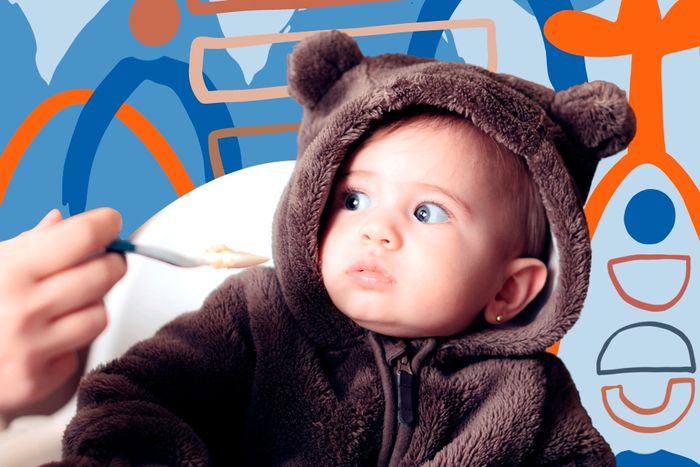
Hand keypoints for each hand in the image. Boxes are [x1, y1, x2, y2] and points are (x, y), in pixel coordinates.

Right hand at [0, 208, 126, 423]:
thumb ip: (28, 245)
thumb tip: (61, 219)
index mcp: (12, 272)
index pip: (82, 237)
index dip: (105, 224)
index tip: (110, 222)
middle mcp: (23, 310)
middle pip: (104, 274)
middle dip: (111, 263)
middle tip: (106, 260)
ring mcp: (29, 348)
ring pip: (98, 316)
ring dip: (88, 308)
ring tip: (64, 306)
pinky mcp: (34, 381)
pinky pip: (76, 355)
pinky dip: (65, 346)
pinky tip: (41, 340)